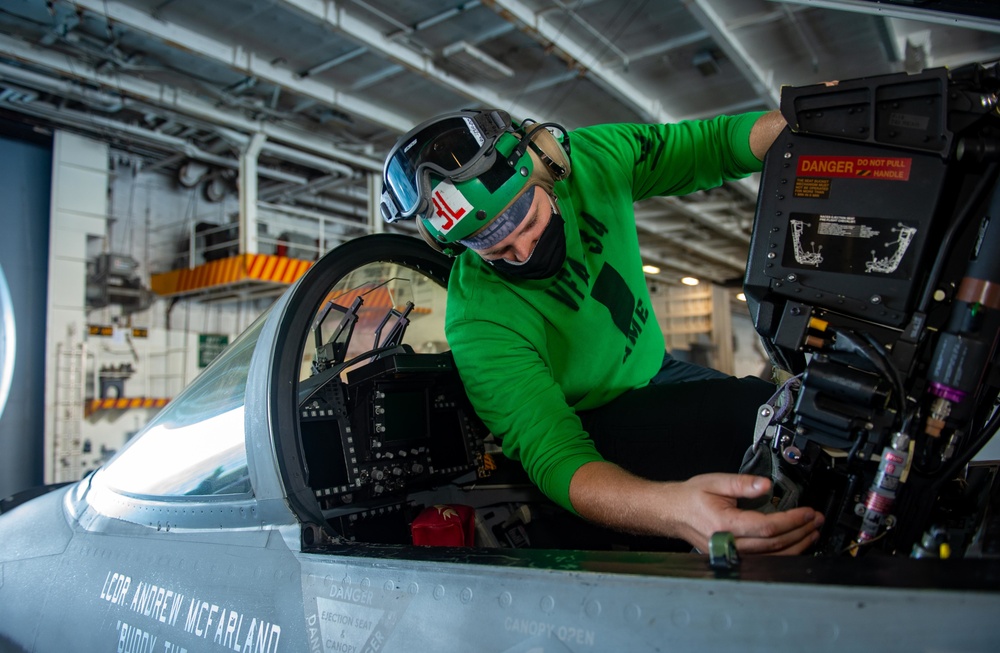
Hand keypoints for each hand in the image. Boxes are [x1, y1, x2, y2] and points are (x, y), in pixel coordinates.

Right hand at [669, 473, 823, 554]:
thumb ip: (742, 484)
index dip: (792, 520)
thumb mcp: (715, 482)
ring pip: (772, 556)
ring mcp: (731, 554)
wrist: (672, 512)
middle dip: (800, 531)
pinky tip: (794, 544)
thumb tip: (765, 485)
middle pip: (774, 544)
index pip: (767, 526)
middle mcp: (728, 543)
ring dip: (796, 545)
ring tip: (812, 532)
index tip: (808, 512)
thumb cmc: (690, 498)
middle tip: (816, 520)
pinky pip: (764, 560)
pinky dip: (784, 553)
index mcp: (724, 524)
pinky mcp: (734, 557)